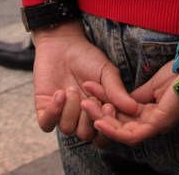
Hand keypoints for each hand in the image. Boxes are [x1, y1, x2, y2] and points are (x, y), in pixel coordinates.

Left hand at [31, 22, 139, 141]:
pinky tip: (59, 93)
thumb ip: (116, 91)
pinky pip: (47, 124)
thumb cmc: (88, 56)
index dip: (106, 124)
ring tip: (71, 88)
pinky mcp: (45, 110)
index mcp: (98, 111)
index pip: (104, 131)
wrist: (63, 43)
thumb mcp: (106, 72)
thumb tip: (134, 108)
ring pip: (68, 129)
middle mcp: (80, 117)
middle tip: (89, 98)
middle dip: (88, 117)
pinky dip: (54, 111)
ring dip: (71, 109)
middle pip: (86, 134)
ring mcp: (62, 115)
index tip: (108, 107)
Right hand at [81, 59, 178, 144]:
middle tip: (83, 101)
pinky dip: (116, 130)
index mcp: (151, 114)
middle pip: (121, 126)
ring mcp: (156, 125)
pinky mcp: (160, 123)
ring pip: (124, 132)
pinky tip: (101, 121)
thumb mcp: (153, 85)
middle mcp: (152, 123)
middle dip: (99, 115)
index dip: (105, 108)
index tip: (89, 94)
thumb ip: (137, 96)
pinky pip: (134, 134)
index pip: (123, 117)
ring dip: (104, 122)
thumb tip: (121, 101)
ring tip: (87, 109)